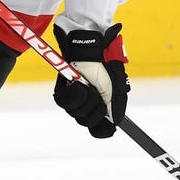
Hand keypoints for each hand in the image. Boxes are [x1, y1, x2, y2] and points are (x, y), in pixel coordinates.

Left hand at [52, 23, 129, 138]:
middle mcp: (86, 107)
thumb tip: (114, 123)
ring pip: (76, 114)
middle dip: (95, 109)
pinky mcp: (61, 93)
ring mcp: (73, 101)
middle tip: (98, 94)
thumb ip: (116, 104)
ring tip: (88, 85)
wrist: (93, 49)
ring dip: (86, 99)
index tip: (107, 125)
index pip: (99, 130)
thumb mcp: (117, 85)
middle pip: (86, 122)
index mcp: (100, 107)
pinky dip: (75, 94)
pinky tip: (79, 83)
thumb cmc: (105, 65)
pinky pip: (64, 103)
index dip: (102, 130)